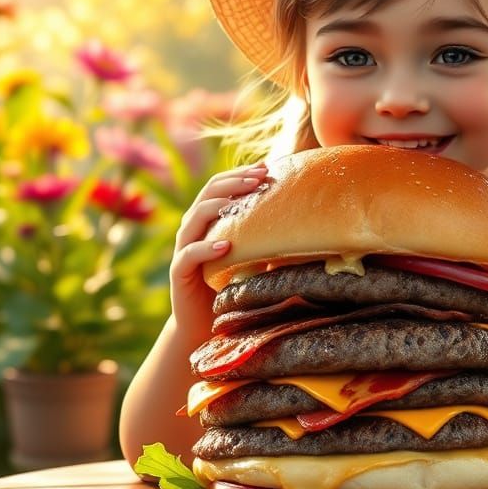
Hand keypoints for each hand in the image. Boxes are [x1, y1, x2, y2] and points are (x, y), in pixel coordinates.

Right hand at [169, 163, 267, 344]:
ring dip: (219, 205)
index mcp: (210, 219)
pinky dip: (207, 247)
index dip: (241, 173)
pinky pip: (190, 254)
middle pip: (209, 193)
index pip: (221, 186)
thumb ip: (268, 239)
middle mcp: (194, 228)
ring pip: (195, 217)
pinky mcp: (180, 271)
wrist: (205, 322)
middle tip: (259, 176)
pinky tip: (226, 245)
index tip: (266, 166)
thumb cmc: (232, 286)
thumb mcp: (254, 258)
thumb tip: (308, 224)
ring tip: (241, 201)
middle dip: (235, 181)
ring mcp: (184, 248)